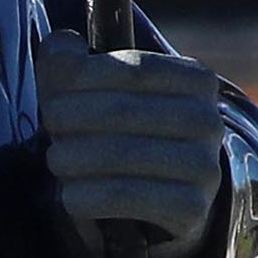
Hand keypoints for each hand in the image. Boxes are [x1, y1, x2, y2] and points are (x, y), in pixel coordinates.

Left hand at [40, 49, 233, 257]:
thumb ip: (69, 64)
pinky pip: (125, 196)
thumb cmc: (118, 135)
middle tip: (49, 127)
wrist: (156, 204)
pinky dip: (86, 195)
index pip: (134, 67)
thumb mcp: (93, 94)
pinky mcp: (191, 209)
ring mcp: (204, 167)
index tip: (53, 93)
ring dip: (73, 157)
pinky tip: (71, 195)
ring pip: (122, 153)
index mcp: (196, 81)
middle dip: (73, 117)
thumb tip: (61, 48)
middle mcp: (208, 122)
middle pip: (123, 110)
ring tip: (56, 160)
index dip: (84, 77)